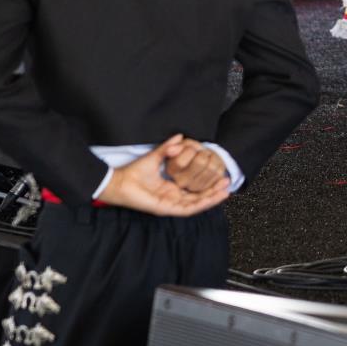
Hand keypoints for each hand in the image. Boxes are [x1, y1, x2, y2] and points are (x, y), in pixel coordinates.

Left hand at [98, 137, 229, 216]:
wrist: (119, 182)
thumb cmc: (134, 172)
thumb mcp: (156, 157)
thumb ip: (168, 148)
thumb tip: (180, 136)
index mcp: (170, 189)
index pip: (193, 189)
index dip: (208, 184)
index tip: (219, 175)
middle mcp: (172, 198)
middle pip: (199, 198)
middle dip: (214, 191)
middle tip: (228, 182)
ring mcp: (170, 205)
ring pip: (197, 204)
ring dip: (212, 198)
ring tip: (226, 190)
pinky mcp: (166, 209)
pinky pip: (188, 209)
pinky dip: (202, 203)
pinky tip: (213, 197)